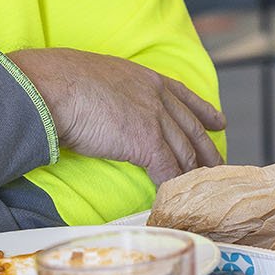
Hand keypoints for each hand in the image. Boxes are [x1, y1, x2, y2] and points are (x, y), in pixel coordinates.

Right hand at [9, 48, 224, 185]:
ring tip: (202, 189)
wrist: (55, 87)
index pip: (184, 96)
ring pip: (185, 152)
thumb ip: (112, 92)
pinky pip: (168, 171)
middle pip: (192, 128)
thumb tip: (104, 106)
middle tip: (219, 165)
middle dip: (208, 149)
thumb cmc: (62, 81)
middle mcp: (157, 97)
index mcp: (147, 78)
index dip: (204, 112)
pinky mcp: (148, 144)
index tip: (219, 122)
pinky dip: (173, 187)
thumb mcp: (98, 77)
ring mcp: (156, 119)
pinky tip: (174, 198)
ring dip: (195, 173)